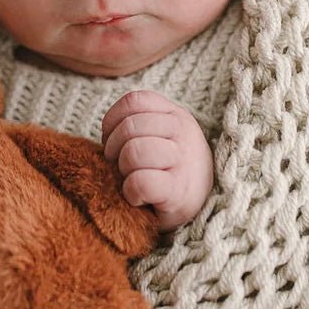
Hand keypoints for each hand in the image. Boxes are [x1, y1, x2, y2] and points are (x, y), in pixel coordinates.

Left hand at [102, 90, 213, 231]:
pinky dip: (131, 192)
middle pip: (130, 126)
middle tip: (121, 166)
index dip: (113, 122)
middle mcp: (184, 132)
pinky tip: (138, 197)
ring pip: (134, 151)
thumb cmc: (169, 171)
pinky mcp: (179, 192)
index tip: (115, 142)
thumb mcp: (159, 137)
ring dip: (124, 170)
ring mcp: (184, 161)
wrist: (201, 207)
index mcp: (176, 115)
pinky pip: (141, 182)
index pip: (134, 101)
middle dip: (114, 149)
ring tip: (132, 180)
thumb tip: (106, 134)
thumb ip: (138, 124)